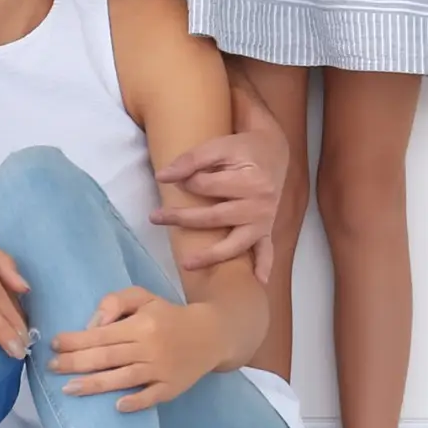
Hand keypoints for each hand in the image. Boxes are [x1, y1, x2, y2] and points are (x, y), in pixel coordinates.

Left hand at [50, 286, 225, 411]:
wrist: (210, 334)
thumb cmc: (167, 315)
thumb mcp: (143, 297)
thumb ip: (115, 302)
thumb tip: (93, 323)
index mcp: (140, 325)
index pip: (101, 334)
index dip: (76, 340)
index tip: (53, 343)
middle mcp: (149, 348)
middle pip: (107, 357)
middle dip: (76, 362)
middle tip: (51, 367)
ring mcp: (161, 370)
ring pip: (123, 378)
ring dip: (94, 385)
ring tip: (68, 389)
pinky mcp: (172, 388)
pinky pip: (151, 397)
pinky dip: (135, 402)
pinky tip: (117, 406)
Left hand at [150, 129, 285, 282]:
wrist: (273, 152)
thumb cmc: (241, 149)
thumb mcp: (218, 146)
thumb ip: (191, 159)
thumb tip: (162, 177)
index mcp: (251, 182)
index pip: (209, 187)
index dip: (188, 182)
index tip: (176, 180)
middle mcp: (261, 205)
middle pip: (216, 218)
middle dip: (183, 218)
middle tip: (154, 217)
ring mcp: (265, 221)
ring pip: (236, 244)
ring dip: (212, 256)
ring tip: (186, 264)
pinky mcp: (267, 230)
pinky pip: (266, 251)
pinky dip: (263, 266)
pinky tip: (257, 282)